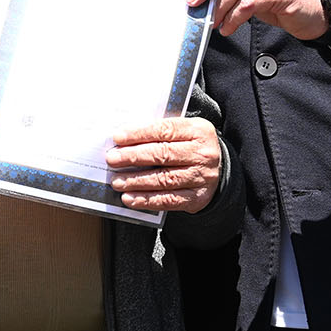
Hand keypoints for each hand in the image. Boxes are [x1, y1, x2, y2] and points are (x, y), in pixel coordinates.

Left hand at [104, 116, 220, 213]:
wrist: (218, 170)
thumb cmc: (191, 147)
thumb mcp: (184, 132)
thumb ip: (159, 132)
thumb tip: (123, 139)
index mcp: (198, 131)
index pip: (166, 130)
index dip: (140, 133)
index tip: (118, 137)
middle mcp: (202, 154)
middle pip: (164, 154)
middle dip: (134, 157)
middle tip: (113, 159)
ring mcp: (201, 177)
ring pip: (165, 179)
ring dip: (137, 181)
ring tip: (117, 181)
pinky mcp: (197, 198)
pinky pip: (169, 200)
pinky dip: (147, 200)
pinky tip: (130, 198)